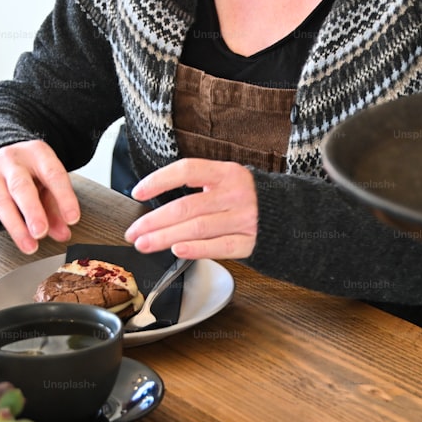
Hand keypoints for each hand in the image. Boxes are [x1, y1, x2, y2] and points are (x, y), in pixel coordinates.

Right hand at [0, 140, 80, 253]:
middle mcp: (11, 160)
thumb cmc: (28, 172)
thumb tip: (63, 234)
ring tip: (28, 245)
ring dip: (15, 226)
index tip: (73, 219)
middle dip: (32, 211)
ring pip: (1, 200)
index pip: (53, 174)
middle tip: (41, 232)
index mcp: (37, 154)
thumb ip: (57, 208)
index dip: (64, 197)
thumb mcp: (47, 183)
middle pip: (21, 187)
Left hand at [124, 158, 257, 258]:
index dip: (159, 180)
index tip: (137, 192)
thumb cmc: (249, 198)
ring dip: (165, 237)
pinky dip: (196, 249)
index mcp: (227, 173)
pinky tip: (176, 251)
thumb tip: (158, 207)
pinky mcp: (250, 242)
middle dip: (154, 221)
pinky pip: (219, 247)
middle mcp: (235, 194)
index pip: (187, 170)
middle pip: (186, 206)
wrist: (288, 215)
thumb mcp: (228, 181)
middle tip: (134, 231)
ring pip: (197, 228)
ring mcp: (244, 219)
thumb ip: (200, 187)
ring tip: (145, 243)